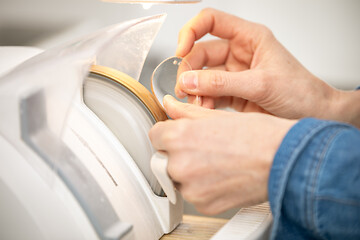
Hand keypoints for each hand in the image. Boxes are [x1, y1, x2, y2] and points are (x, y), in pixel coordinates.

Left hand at [149, 95, 295, 214]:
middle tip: (204, 148)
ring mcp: (192, 188)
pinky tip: (222, 175)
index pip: (155, 135)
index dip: (169, 133)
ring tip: (217, 161)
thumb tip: (169, 106)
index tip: (179, 135)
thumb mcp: (217, 116)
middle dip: (179, 153)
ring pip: (179, 178)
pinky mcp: (204, 205)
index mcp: (180, 138)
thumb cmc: (258, 136)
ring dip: (191, 171)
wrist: (283, 159)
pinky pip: (194, 194)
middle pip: (165, 158)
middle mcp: (181, 165)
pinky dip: (204, 187)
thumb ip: (186, 112)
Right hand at [174, 8, 356, 122]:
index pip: (211, 21)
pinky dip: (203, 102)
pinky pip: (209, 94)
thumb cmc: (300, 92)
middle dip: (189, 71)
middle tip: (185, 88)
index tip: (181, 51)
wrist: (313, 116)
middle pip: (201, 53)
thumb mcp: (260, 84)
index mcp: (249, 38)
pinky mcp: (232, 93)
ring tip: (197, 104)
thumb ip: (222, 83)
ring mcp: (234, 74)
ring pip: (202, 76)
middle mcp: (239, 53)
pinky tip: (204, 110)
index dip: (191, 32)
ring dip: (195, 90)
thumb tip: (189, 81)